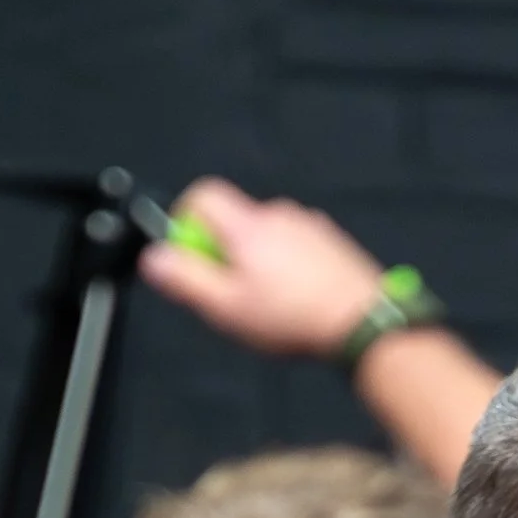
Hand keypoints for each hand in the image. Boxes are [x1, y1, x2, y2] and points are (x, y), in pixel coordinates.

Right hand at [140, 177, 389, 357]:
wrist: (364, 322)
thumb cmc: (291, 317)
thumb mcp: (227, 308)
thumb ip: (186, 280)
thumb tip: (154, 257)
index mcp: (246, 224)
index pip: (204, 194)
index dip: (186, 220)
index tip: (190, 257)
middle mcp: (278, 213)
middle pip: (234, 220)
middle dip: (224, 253)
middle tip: (230, 297)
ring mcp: (309, 224)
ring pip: (266, 236)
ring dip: (258, 262)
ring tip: (270, 306)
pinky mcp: (331, 242)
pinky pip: (295, 246)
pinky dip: (287, 267)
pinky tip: (298, 301)